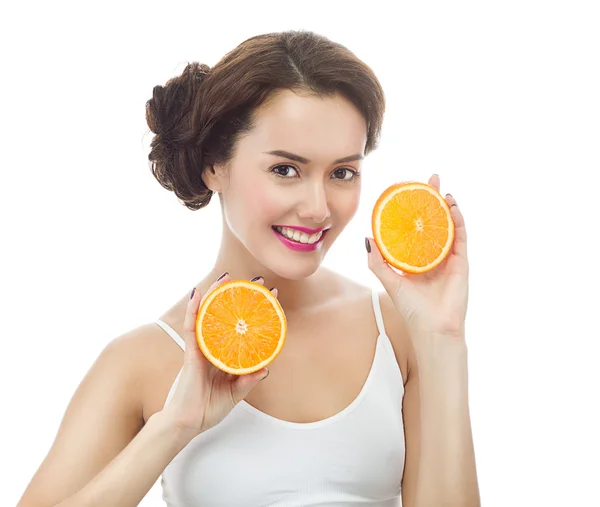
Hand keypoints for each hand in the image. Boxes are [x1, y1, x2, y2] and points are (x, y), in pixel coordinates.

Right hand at [161, 273, 269, 440]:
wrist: (186, 425)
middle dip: (240, 297)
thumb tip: (266, 368)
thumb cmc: (207, 409)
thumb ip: (248, 381)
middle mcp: (212, 348)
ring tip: (226, 277)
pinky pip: (191, 327)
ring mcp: (200, 348)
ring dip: (215, 294)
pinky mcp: (190, 353)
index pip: (241, 328)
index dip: (256, 313)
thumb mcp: (235, 394)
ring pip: (208, 315)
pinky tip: (199, 295)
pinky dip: (194, 310)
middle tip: (257, 281)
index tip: (271, 298)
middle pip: (226, 316)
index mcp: (224, 356)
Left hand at [366, 174, 468, 341]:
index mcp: (417, 258)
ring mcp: (448, 257)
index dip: (414, 209)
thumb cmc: (412, 309)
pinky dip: (458, 220)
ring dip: (447, 206)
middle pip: (435, 220)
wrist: (432, 328)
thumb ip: (378, 262)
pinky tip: (452, 206)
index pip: (416, 227)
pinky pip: (461, 236)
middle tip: (431, 179)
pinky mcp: (461, 262)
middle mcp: (433, 255)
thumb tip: (367, 238)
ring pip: (449, 225)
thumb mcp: (390, 281)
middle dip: (433, 199)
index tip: (408, 192)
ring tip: (441, 188)